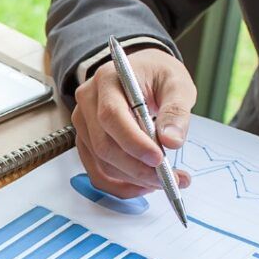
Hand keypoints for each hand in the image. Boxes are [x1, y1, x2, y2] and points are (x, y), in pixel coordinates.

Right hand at [72, 47, 194, 198]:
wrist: (139, 72)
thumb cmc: (156, 75)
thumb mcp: (176, 82)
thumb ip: (176, 110)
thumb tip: (172, 141)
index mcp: (107, 81)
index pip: (112, 116)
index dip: (134, 142)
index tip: (160, 160)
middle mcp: (87, 103)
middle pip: (104, 145)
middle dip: (137, 168)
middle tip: (169, 179)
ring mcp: (83, 124)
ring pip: (101, 162)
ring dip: (133, 178)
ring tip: (164, 181)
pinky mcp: (86, 142)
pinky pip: (97, 171)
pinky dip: (120, 184)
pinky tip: (143, 185)